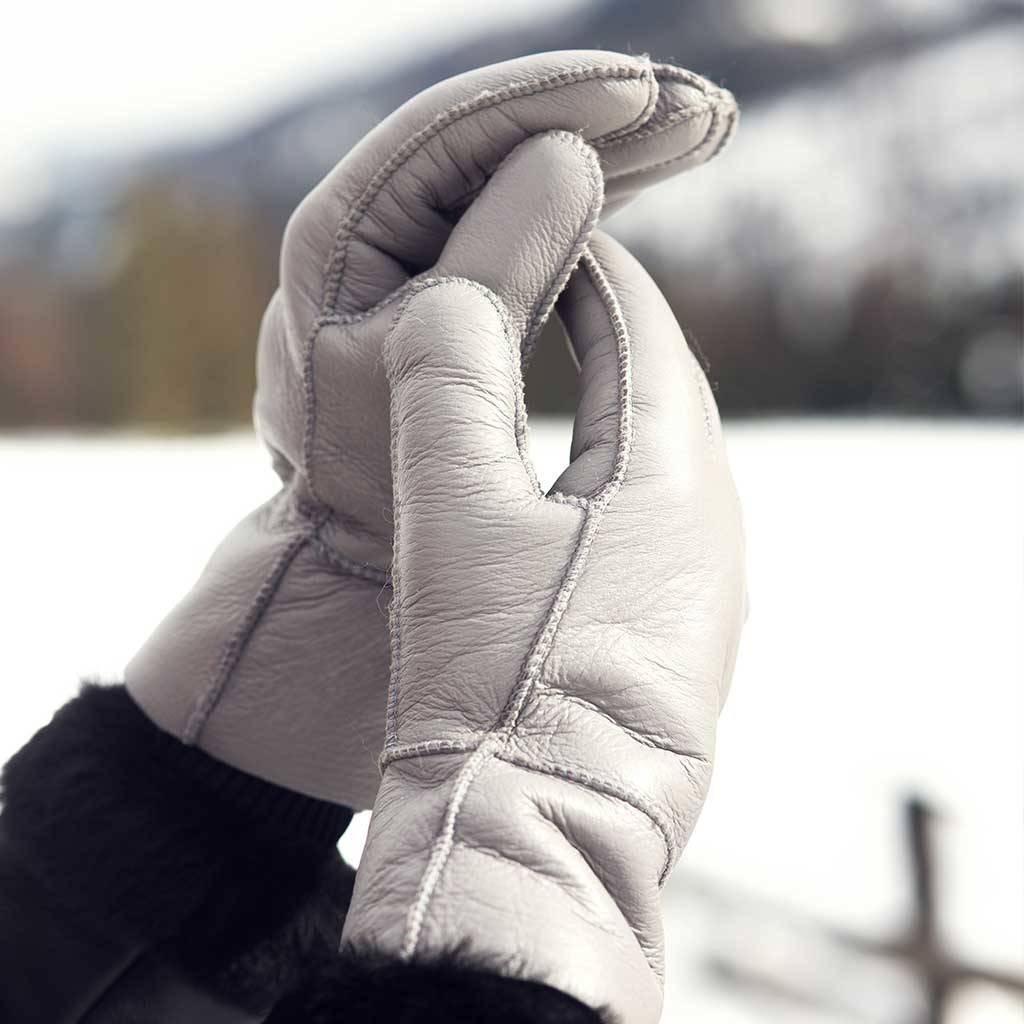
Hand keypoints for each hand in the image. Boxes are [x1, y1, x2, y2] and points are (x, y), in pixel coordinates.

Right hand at [127, 52, 737, 808]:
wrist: (536, 832)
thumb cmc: (494, 672)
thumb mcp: (456, 514)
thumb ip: (450, 391)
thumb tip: (450, 296)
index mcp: (676, 480)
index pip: (645, 335)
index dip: (592, 273)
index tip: (545, 230)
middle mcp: (716, 528)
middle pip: (664, 391)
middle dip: (605, 331)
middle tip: (543, 284)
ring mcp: (707, 589)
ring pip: (660, 457)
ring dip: (607, 402)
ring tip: (551, 366)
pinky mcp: (682, 638)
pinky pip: (653, 519)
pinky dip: (607, 474)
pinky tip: (566, 487)